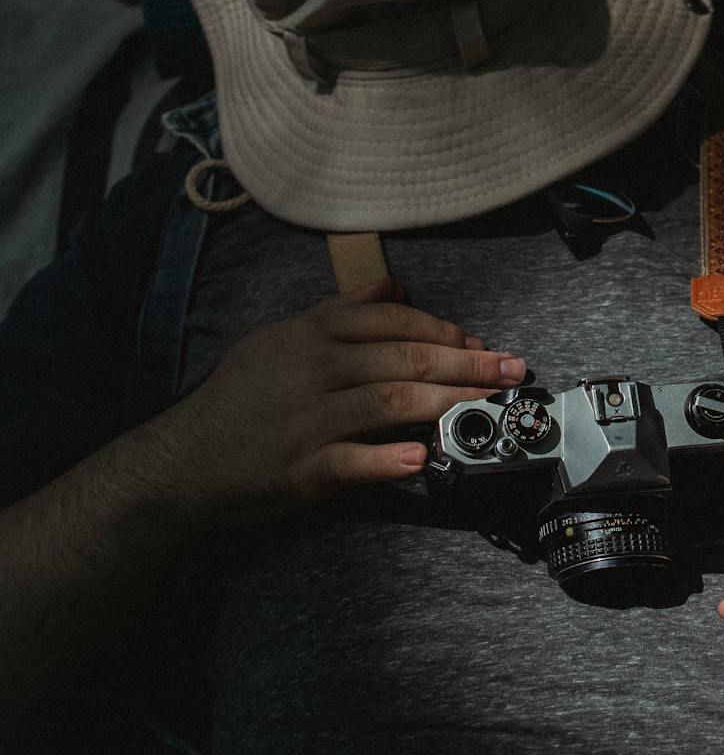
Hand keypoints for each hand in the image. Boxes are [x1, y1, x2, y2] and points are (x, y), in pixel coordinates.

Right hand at [145, 277, 524, 521]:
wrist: (181, 462)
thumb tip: (390, 285)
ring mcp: (308, 420)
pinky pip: (354, 461)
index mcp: (311, 335)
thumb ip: (337, 312)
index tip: (481, 342)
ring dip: (449, 402)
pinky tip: (421, 456)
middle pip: (405, 359)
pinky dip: (389, 458)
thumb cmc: (239, 400)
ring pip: (391, 402)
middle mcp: (312, 370)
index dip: (445, 330)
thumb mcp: (279, 340)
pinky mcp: (303, 469)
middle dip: (468, 363)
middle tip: (510, 370)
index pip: (392, 322)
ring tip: (489, 404)